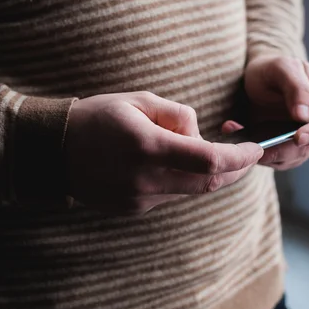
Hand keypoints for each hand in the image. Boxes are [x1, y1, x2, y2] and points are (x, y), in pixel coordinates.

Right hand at [64, 91, 263, 214]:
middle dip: (235, 170)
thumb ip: (178, 114)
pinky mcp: (134, 208)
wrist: (53, 150)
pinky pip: (170, 196)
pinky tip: (172, 164)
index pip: (210, 160)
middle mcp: (146, 179)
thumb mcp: (138, 100)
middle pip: (208, 183)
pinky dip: (182, 181)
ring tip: (208, 153)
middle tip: (247, 155)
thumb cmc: (97, 117)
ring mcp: (139, 199)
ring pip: (191, 191)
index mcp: (148, 147)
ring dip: (207, 174)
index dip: (240, 157)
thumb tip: (200, 134)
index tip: (256, 148)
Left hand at [223, 55, 308, 170]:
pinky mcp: (283, 148)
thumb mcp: (280, 67)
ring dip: (271, 155)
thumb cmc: (269, 69)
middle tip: (264, 147)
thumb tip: (305, 116)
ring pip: (294, 158)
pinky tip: (240, 137)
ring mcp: (301, 137)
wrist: (251, 80)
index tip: (299, 136)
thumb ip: (296, 86)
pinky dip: (257, 154)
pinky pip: (275, 160)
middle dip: (289, 150)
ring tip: (247, 140)